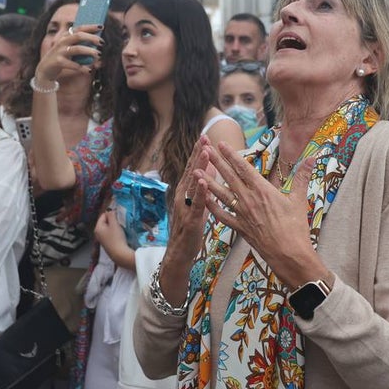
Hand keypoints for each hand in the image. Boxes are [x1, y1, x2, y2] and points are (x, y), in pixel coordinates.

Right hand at [34, 25, 101, 83]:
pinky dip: (82, 68)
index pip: (79, 28)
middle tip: (102, 42)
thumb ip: (80, 45)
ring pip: (77, 49)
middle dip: (91, 38)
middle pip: (78, 36)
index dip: (90, 27)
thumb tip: (98, 46)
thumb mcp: (69, 49)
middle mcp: (62, 41)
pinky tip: (88, 70)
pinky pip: (72, 64)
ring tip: (99, 55)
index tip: (101, 26)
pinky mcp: (58, 62)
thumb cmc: (62, 57)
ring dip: (89, 51)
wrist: (45, 69)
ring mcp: (60, 51)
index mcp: (66, 36)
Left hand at [94, 208, 133, 268]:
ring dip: (115, 226)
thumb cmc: (116, 238)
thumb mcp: (114, 224)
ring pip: (108, 228)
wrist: (119, 254)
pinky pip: (110, 235)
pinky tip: (120, 235)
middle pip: (105, 222)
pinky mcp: (107, 244)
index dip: (111, 213)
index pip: (103, 215)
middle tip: (120, 221)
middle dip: (113, 220)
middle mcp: (98, 234)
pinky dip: (115, 233)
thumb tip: (110, 210)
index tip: (119, 214)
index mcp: (97, 228)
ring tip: (121, 228)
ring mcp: (102, 240)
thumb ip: (112, 215)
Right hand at [167, 135, 214, 261]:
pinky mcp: (191, 219)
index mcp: (185, 192)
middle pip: (191, 171)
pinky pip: (197, 204)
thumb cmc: (190, 227)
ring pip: (193, 184)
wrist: (179, 252)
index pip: (192, 168)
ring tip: (206, 152)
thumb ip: (202, 188)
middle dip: (198, 153)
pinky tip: (203, 181)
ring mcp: (185, 207)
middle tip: (204, 137)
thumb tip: (209, 170)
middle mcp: (182, 196)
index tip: (204, 136)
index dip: (197, 152)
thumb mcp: (197, 204)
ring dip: (199, 167)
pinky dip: (200, 192)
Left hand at [200, 140, 324, 288]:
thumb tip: (313, 158)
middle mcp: (249, 200)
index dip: (232, 155)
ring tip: (196, 172)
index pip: (244, 168)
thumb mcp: (299, 200)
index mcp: (263, 191)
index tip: (222, 144)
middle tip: (204, 150)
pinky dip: (211, 207)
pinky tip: (203, 200)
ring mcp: (242, 214)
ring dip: (208, 182)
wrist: (289, 255)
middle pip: (229, 177)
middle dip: (216, 162)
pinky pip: (221, 215)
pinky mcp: (239, 228)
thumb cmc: (296, 228)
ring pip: (221, 194)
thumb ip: (302, 177)